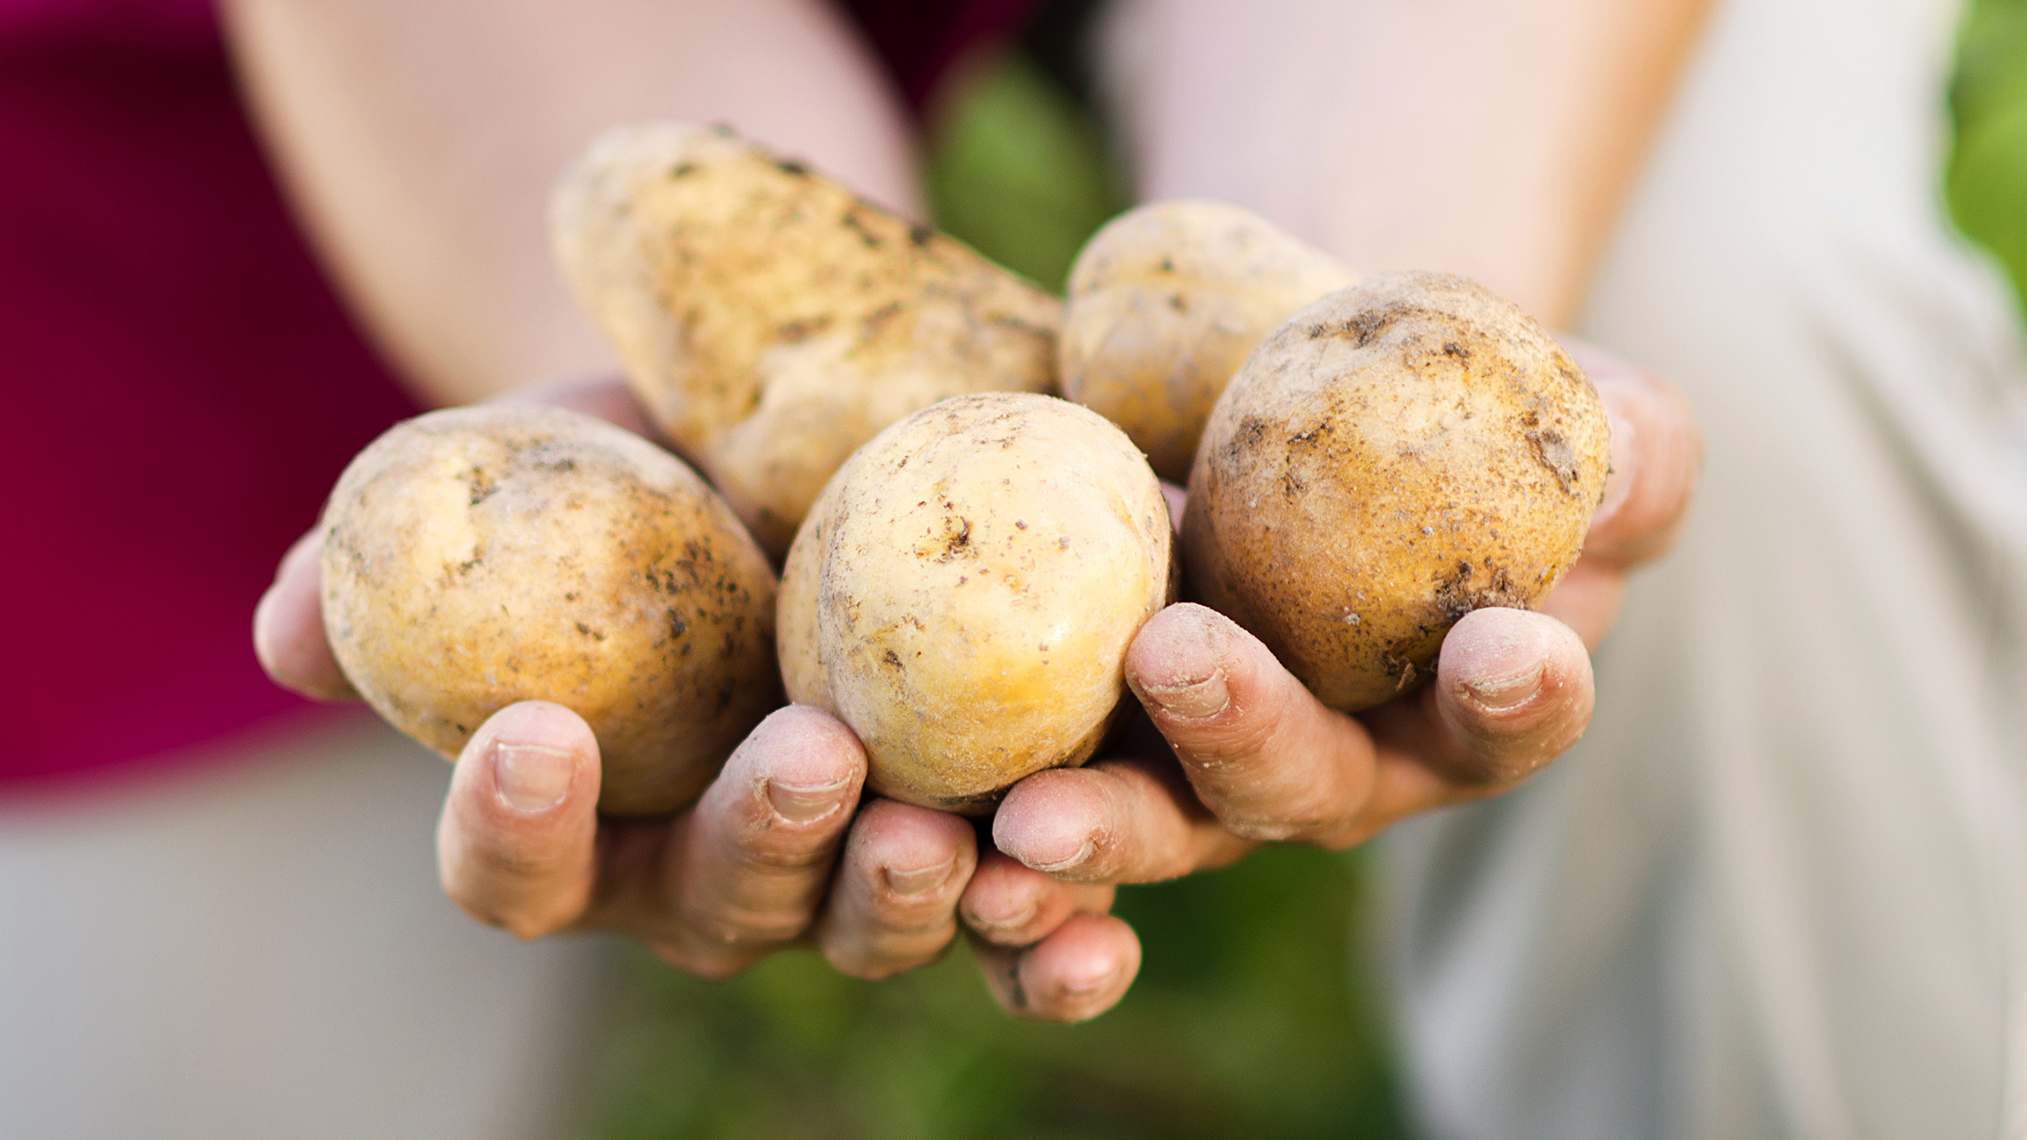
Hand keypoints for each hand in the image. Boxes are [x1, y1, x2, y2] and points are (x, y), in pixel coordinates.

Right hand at [253, 377, 1132, 1018]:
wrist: (792, 428)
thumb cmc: (629, 465)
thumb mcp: (522, 479)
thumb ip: (402, 557)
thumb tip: (282, 625)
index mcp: (594, 821)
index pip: (523, 871)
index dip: (514, 827)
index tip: (533, 730)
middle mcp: (725, 871)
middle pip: (724, 912)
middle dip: (758, 848)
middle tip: (800, 762)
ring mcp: (858, 865)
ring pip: (873, 928)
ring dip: (906, 899)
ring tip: (944, 837)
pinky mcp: (992, 834)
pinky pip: (1023, 929)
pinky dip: (1056, 949)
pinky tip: (1093, 933)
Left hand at [980, 341, 1700, 1010]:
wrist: (1317, 395)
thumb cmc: (1470, 413)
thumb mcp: (1582, 414)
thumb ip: (1628, 451)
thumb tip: (1620, 469)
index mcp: (1466, 709)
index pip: (1508, 720)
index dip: (1517, 698)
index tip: (1505, 648)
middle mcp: (1336, 761)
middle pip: (1297, 786)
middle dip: (1244, 738)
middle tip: (1178, 662)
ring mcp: (1203, 760)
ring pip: (1156, 823)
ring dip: (1094, 826)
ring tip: (1023, 817)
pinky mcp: (1096, 731)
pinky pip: (1043, 798)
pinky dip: (988, 829)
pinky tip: (929, 821)